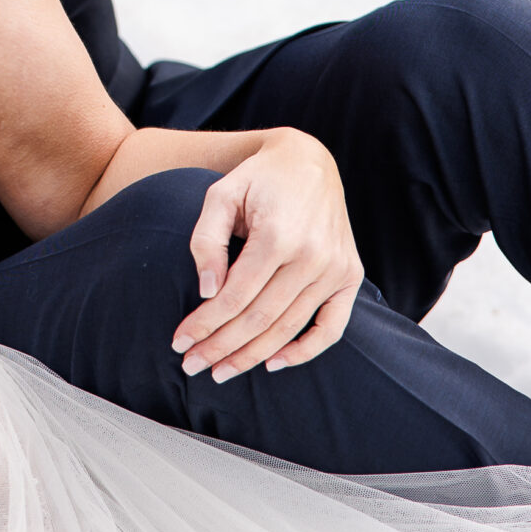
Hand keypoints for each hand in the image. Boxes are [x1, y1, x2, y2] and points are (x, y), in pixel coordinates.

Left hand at [171, 129, 363, 382]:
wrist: (308, 161)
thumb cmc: (256, 178)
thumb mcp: (220, 195)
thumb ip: (207, 241)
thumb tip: (207, 293)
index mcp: (277, 235)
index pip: (235, 297)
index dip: (205, 325)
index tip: (179, 343)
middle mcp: (312, 255)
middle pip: (259, 319)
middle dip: (221, 347)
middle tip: (192, 366)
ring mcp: (335, 267)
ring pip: (289, 327)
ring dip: (252, 355)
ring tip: (222, 370)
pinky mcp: (350, 274)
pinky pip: (332, 326)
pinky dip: (306, 351)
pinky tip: (274, 363)